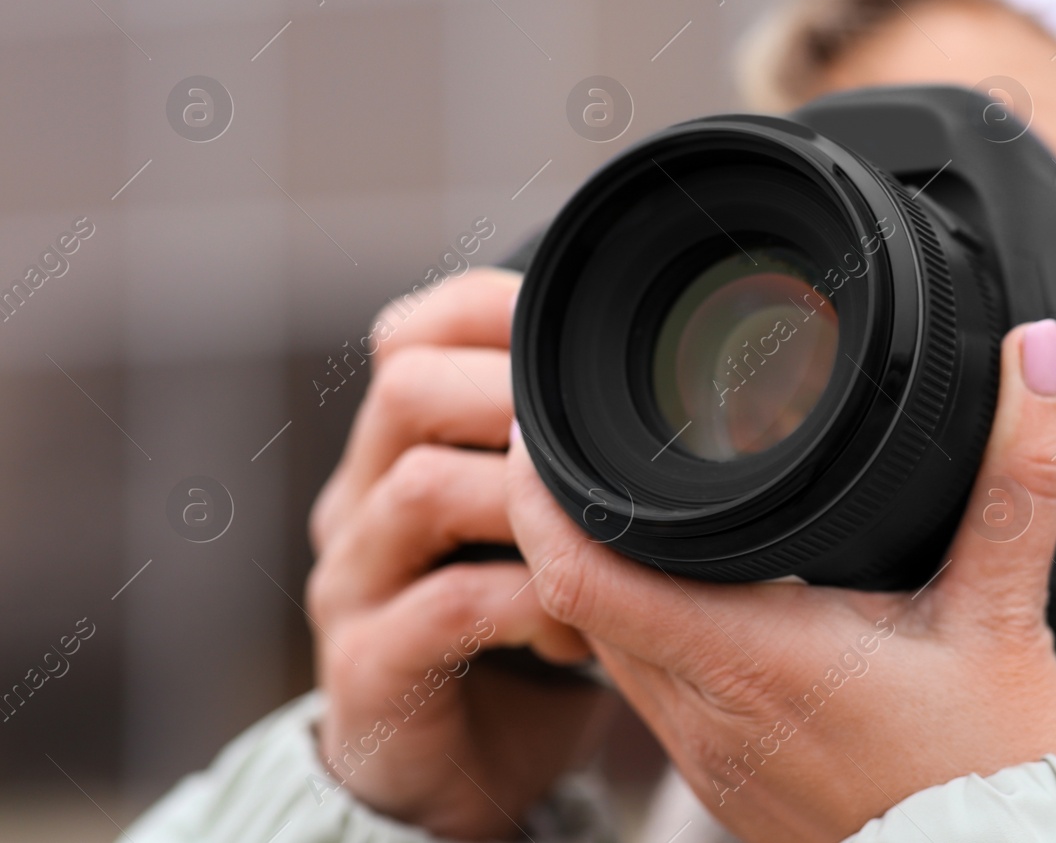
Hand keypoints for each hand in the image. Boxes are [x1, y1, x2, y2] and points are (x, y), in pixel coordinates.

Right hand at [307, 269, 613, 839]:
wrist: (460, 771)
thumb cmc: (515, 629)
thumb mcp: (537, 526)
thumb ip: (562, 456)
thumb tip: (676, 377)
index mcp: (394, 450)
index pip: (411, 335)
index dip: (490, 310)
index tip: (578, 333)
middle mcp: (359, 501)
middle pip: (405, 388)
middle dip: (515, 396)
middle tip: (600, 439)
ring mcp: (352, 584)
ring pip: (422, 489)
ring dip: (530, 505)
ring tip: (598, 543)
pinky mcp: (366, 667)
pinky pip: (448, 606)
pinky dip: (530, 603)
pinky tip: (579, 627)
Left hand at [508, 320, 1055, 842]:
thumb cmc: (988, 774)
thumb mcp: (1006, 614)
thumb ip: (1018, 478)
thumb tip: (1029, 359)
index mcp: (752, 656)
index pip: (581, 573)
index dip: (538, 492)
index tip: (543, 424)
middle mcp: (705, 712)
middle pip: (576, 599)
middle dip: (560, 515)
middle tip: (580, 437)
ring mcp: (706, 757)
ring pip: (606, 645)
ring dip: (598, 574)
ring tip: (624, 500)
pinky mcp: (724, 781)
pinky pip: (645, 689)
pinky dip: (642, 627)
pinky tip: (692, 593)